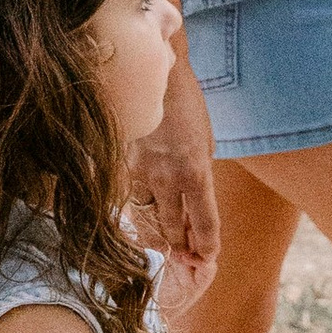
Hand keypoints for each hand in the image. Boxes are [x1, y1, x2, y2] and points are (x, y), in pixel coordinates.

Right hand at [129, 56, 220, 302]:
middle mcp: (167, 178)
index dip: (207, 247)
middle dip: (183, 248)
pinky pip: (132, 201)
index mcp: (196, 171)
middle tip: (188, 257)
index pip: (205, 223)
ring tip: (168, 242)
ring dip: (160, 234)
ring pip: (149, 221)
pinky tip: (148, 215)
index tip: (208, 257)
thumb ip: (201, 176)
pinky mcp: (122, 167)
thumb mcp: (207, 141)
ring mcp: (141, 174)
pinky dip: (142, 212)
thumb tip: (196, 207)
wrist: (152, 75)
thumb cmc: (187, 106)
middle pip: (174, 231)